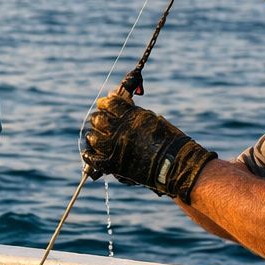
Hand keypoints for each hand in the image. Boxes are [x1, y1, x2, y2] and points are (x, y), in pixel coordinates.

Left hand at [81, 91, 215, 201]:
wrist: (176, 164)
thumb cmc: (169, 140)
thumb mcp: (152, 119)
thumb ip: (133, 111)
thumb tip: (116, 100)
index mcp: (132, 116)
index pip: (110, 103)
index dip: (105, 103)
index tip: (104, 104)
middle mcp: (120, 130)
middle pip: (98, 119)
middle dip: (98, 119)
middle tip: (100, 121)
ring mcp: (114, 148)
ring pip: (93, 137)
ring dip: (94, 135)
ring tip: (96, 137)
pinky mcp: (113, 164)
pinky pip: (92, 158)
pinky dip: (89, 155)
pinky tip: (89, 153)